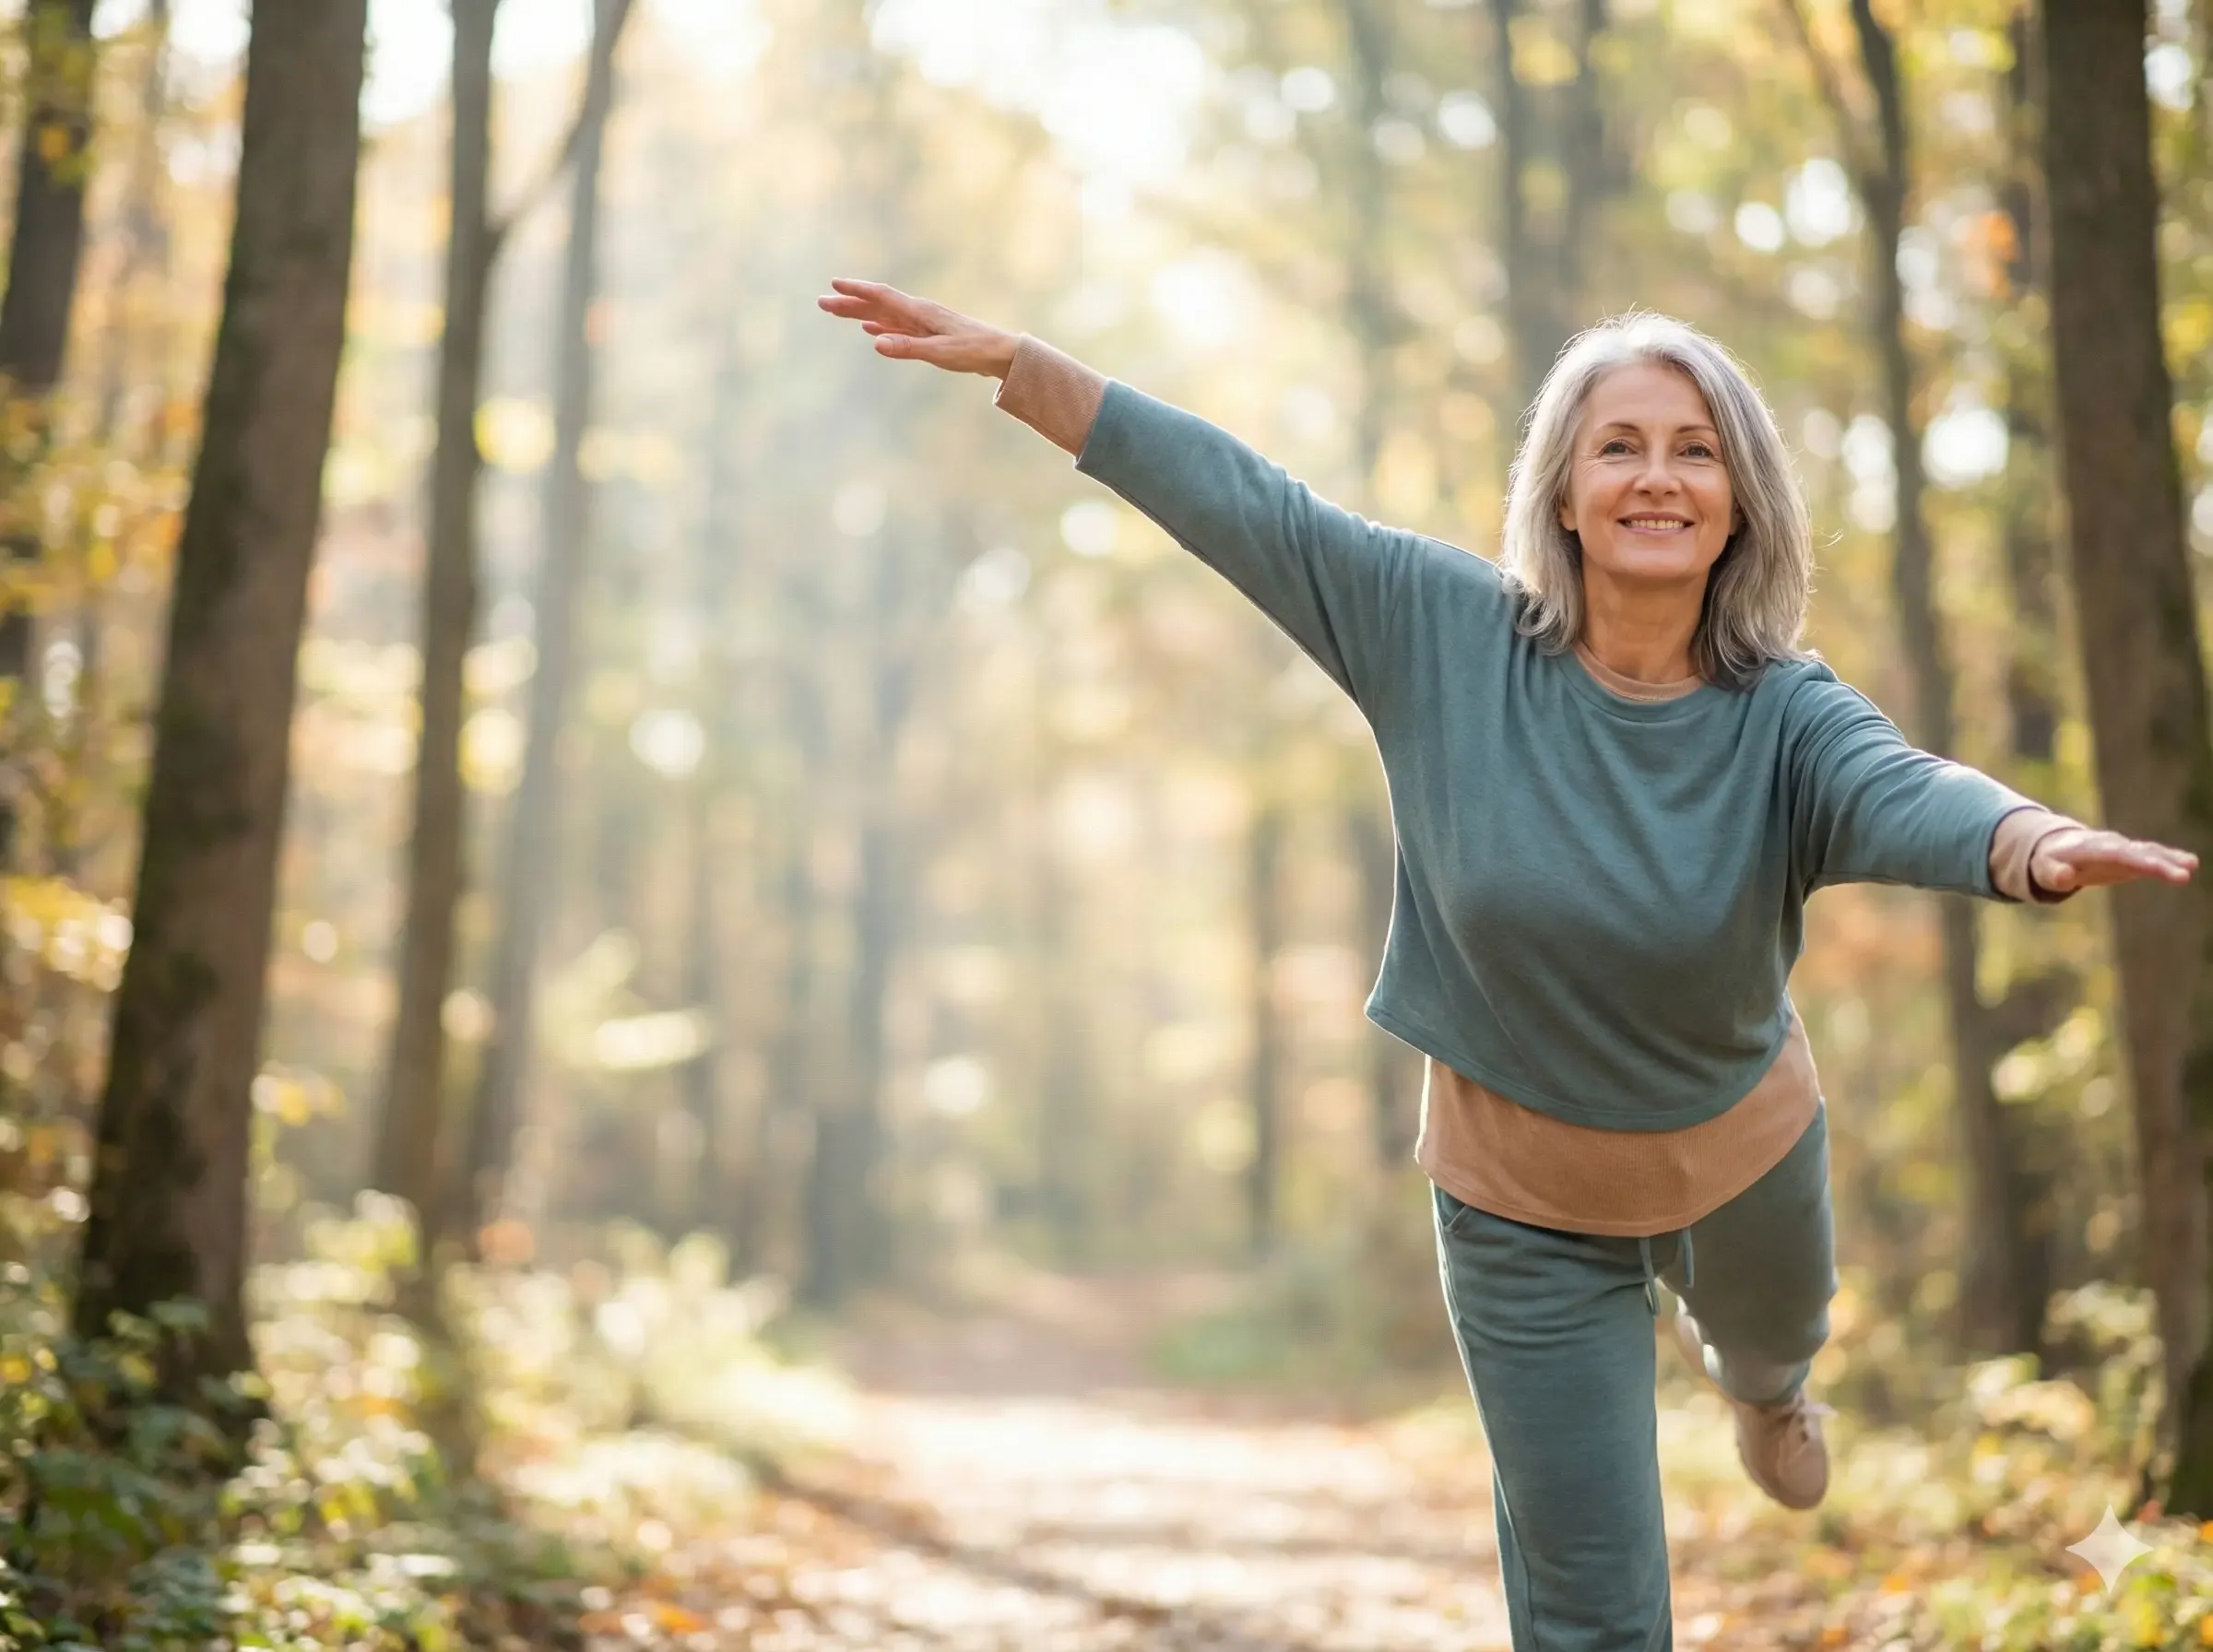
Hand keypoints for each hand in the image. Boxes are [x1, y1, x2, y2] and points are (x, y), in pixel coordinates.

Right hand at [817, 278, 1019, 377]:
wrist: (1001, 353)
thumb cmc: (973, 351)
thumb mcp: (939, 352)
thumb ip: (907, 348)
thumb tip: (875, 342)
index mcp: (920, 312)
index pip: (882, 297)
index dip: (857, 291)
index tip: (834, 286)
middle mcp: (919, 312)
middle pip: (877, 304)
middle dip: (850, 303)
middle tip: (822, 302)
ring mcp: (923, 322)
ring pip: (885, 314)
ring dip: (860, 313)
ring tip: (838, 312)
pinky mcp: (928, 333)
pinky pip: (897, 326)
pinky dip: (880, 325)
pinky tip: (871, 329)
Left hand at [2029, 824, 2198, 894]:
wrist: (2055, 847)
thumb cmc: (2048, 862)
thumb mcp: (2043, 869)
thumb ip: (2053, 873)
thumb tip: (2063, 877)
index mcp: (2090, 847)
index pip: (2117, 854)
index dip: (2138, 860)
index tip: (2157, 868)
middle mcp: (2110, 844)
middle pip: (2138, 852)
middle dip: (2160, 862)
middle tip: (2184, 873)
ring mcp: (2122, 849)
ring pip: (2148, 851)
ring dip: (2169, 858)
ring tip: (2191, 864)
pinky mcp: (2129, 857)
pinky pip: (2151, 856)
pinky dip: (2168, 859)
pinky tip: (2188, 864)